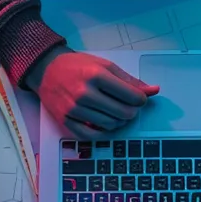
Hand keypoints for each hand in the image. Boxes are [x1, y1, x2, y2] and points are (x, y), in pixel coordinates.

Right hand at [27, 47, 159, 139]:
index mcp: (96, 76)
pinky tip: (107, 124)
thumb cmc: (77, 65)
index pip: (131, 96)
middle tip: (129, 106)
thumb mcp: (105, 65)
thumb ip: (129, 80)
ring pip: (110, 125)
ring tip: (117, 112)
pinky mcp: (66, 121)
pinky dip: (104, 132)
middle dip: (132, 111)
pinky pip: (92, 136)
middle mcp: (85, 93)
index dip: (141, 100)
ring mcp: (74, 109)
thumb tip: (154, 90)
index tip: (140, 99)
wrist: (47, 70)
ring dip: (119, 121)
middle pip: (123, 112)